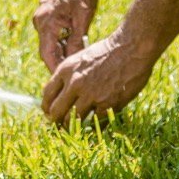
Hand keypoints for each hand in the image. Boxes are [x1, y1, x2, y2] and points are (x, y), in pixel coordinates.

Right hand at [31, 0, 97, 72]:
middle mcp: (40, 22)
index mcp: (46, 22)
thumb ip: (77, 39)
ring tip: (80, 66)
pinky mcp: (48, 17)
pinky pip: (54, 36)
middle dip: (61, 64)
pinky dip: (64, 43)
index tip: (68, 82)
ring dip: (64, 53)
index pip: (47, 55)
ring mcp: (42, 19)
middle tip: (77, 77)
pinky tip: (78, 48)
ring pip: (52, 44)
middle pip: (48, 51)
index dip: (57, 70)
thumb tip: (75, 62)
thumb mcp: (83, 16)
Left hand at [40, 31, 155, 126]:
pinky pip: (96, 123)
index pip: (47, 94)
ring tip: (76, 131)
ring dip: (73, 128)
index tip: (50, 114)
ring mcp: (91, 94)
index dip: (47, 107)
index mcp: (66, 70)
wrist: (131, 47)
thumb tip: (63, 94)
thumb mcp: (81, 58)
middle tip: (60, 127)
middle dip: (56, 122)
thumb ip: (70, 75)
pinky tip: (96, 127)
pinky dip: (96, 127)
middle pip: (56, 112)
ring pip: (73, 120)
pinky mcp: (108, 103)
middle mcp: (75, 83)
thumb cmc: (108, 51)